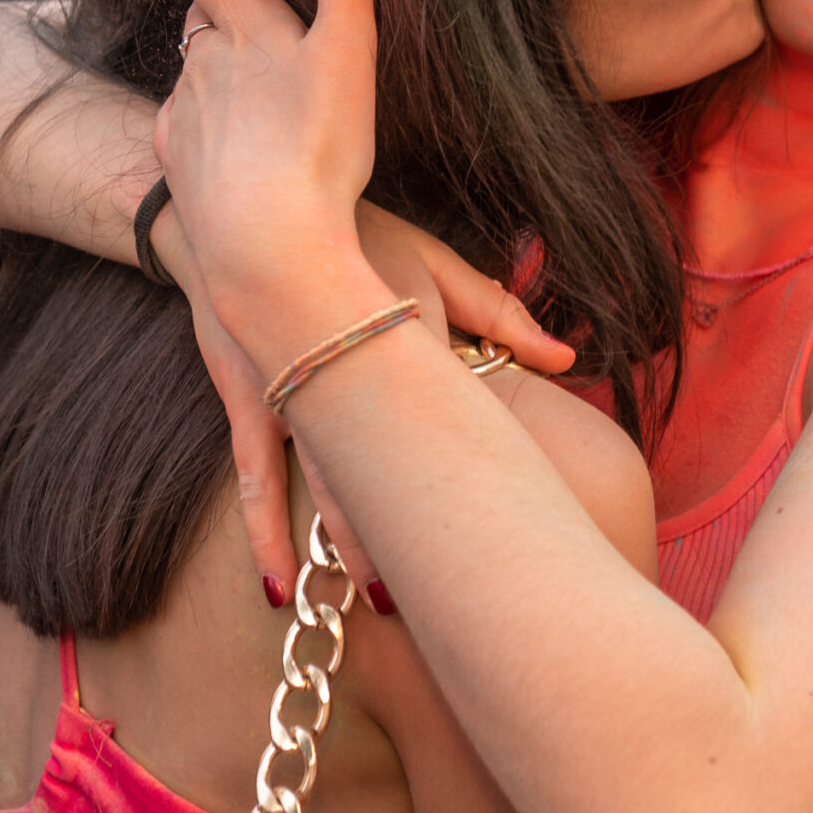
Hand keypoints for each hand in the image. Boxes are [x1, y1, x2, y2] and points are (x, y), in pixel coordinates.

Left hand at [149, 0, 378, 341]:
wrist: (264, 242)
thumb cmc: (317, 146)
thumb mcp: (347, 52)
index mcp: (246, 31)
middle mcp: (202, 66)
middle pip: (199, 24)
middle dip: (209, 10)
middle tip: (225, 4)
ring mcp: (184, 116)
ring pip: (190, 78)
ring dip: (210, 73)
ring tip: (244, 91)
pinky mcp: (175, 165)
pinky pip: (183, 130)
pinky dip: (201, 127)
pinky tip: (227, 148)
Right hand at [153, 194, 575, 600]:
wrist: (249, 205)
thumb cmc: (358, 235)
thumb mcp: (434, 264)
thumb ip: (500, 314)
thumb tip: (568, 358)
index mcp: (404, 329)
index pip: (454, 412)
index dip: (481, 471)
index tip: (510, 527)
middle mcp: (345, 364)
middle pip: (388, 460)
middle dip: (416, 525)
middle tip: (451, 589)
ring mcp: (289, 384)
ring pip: (324, 480)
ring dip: (350, 544)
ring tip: (381, 606)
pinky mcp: (244, 396)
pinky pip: (256, 475)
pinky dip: (267, 531)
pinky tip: (277, 585)